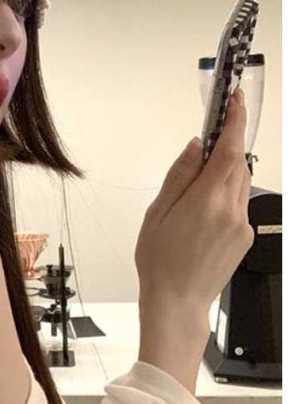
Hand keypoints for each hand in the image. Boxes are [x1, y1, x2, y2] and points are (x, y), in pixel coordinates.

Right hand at [134, 89, 253, 314]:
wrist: (177, 302)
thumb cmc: (160, 261)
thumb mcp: (158, 212)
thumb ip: (180, 174)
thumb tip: (197, 146)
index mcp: (208, 200)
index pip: (230, 149)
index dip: (235, 121)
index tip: (236, 100)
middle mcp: (232, 210)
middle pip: (239, 163)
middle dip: (228, 145)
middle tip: (213, 132)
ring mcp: (242, 225)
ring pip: (240, 183)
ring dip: (226, 171)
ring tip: (199, 183)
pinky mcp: (244, 237)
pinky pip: (239, 204)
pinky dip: (226, 194)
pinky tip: (203, 210)